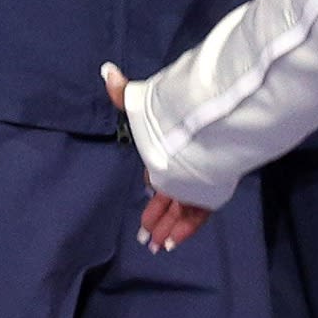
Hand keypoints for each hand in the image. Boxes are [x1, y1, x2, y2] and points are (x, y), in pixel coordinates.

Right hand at [101, 63, 216, 252]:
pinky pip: (196, 216)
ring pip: (181, 209)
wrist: (208, 130)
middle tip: (144, 235)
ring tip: (154, 246)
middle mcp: (185, 166)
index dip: (151, 181)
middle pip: (168, 195)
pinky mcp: (210, 193)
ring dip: (167, 228)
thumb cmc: (173, 119)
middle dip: (156, 214)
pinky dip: (182, 230)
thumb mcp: (146, 107)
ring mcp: (198, 181)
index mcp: (170, 149)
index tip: (145, 188)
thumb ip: (126, 94)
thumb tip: (107, 70)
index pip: (159, 169)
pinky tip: (170, 244)